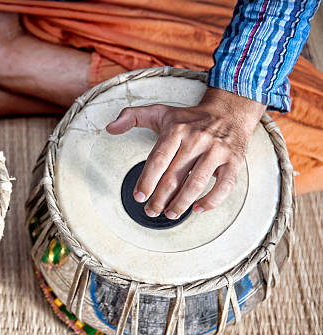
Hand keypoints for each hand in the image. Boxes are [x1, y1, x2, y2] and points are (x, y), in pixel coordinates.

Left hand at [106, 87, 265, 218]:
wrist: (230, 110)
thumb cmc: (190, 118)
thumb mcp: (160, 112)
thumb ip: (132, 117)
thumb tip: (111, 127)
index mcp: (176, 130)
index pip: (158, 160)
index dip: (147, 181)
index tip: (139, 196)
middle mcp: (197, 140)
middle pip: (174, 176)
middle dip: (160, 198)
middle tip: (151, 210)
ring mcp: (216, 151)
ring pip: (196, 184)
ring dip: (181, 203)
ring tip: (170, 213)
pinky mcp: (233, 161)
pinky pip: (224, 186)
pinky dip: (211, 201)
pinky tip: (197, 209)